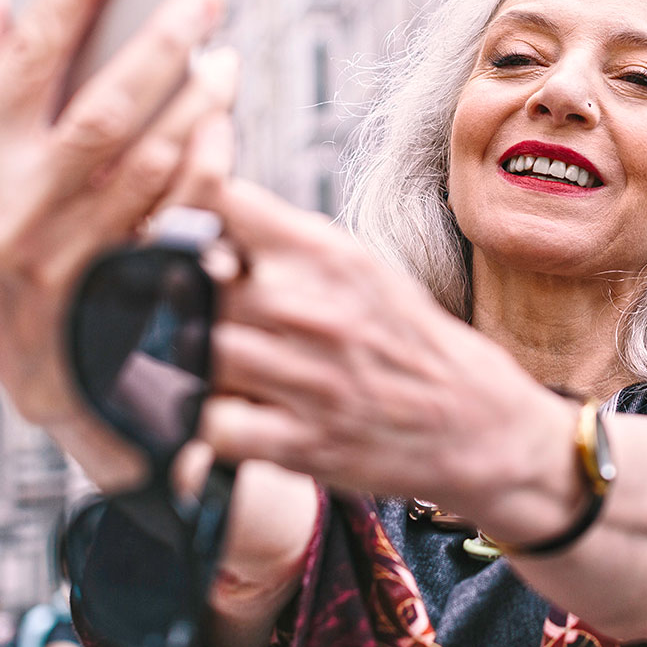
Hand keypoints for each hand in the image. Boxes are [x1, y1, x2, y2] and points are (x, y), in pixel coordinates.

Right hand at [0, 0, 237, 485]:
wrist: (68, 395)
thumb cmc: (39, 255)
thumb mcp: (1, 180)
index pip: (22, 61)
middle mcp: (10, 222)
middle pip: (102, 108)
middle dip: (160, 41)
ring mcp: (71, 272)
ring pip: (154, 162)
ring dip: (198, 101)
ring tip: (222, 61)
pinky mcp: (128, 306)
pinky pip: (188, 218)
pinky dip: (212, 165)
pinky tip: (223, 130)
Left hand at [196, 179, 578, 538]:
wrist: (476, 420)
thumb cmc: (407, 340)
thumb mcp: (360, 268)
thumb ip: (286, 242)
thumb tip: (204, 210)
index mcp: (328, 255)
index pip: (223, 203)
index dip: (180, 208)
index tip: (169, 227)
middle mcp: (313, 309)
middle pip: (190, 280)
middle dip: (178, 294)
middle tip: (183, 309)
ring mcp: (305, 379)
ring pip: (193, 351)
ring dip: (188, 359)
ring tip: (202, 364)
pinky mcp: (299, 443)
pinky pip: (211, 427)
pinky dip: (205, 423)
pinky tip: (224, 415)